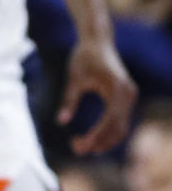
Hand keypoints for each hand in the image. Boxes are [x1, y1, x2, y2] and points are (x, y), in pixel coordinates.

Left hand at [57, 37, 136, 154]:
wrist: (97, 40)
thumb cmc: (84, 56)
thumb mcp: (74, 77)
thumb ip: (69, 99)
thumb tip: (60, 121)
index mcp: (118, 89)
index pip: (109, 121)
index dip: (95, 136)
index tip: (79, 145)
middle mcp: (128, 95)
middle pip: (117, 128)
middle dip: (99, 142)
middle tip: (77, 150)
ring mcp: (129, 97)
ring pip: (121, 128)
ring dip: (104, 140)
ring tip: (81, 146)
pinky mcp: (125, 98)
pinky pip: (120, 120)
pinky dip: (108, 131)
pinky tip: (92, 138)